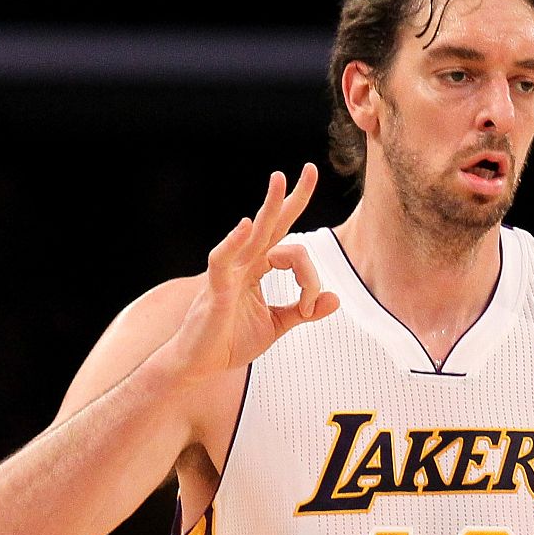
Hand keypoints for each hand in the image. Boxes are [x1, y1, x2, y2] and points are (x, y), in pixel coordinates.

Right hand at [169, 163, 339, 373]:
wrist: (199, 365)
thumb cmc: (229, 342)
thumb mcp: (276, 326)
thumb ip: (303, 311)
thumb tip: (334, 299)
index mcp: (258, 270)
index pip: (294, 253)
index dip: (311, 279)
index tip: (310, 308)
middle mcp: (244, 264)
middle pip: (271, 225)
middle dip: (291, 198)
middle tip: (309, 169)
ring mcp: (229, 273)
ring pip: (253, 235)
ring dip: (268, 208)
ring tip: (280, 180)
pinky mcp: (215, 290)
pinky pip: (223, 260)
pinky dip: (234, 242)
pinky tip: (247, 226)